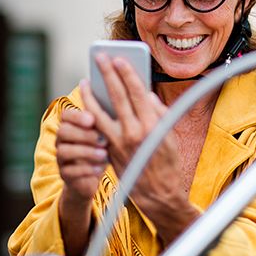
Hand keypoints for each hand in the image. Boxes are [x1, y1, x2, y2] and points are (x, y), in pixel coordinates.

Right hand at [57, 108, 107, 202]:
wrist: (91, 177)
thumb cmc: (101, 150)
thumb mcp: (105, 135)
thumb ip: (105, 124)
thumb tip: (119, 112)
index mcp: (70, 126)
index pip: (65, 115)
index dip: (77, 116)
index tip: (92, 120)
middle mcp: (62, 140)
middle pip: (63, 131)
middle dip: (84, 135)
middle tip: (103, 140)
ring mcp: (61, 158)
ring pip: (64, 151)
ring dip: (86, 152)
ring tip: (104, 154)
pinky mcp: (64, 175)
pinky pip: (69, 171)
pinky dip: (86, 169)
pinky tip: (100, 168)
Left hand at [81, 54, 198, 244]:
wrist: (159, 195)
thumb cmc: (169, 164)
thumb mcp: (171, 136)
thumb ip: (160, 113)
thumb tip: (146, 95)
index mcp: (152, 126)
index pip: (136, 92)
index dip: (126, 73)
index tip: (119, 60)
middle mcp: (133, 133)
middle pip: (116, 97)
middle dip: (107, 75)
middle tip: (100, 59)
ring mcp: (118, 143)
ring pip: (98, 113)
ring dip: (90, 95)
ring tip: (84, 82)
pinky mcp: (109, 152)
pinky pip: (96, 129)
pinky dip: (90, 115)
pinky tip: (87, 105)